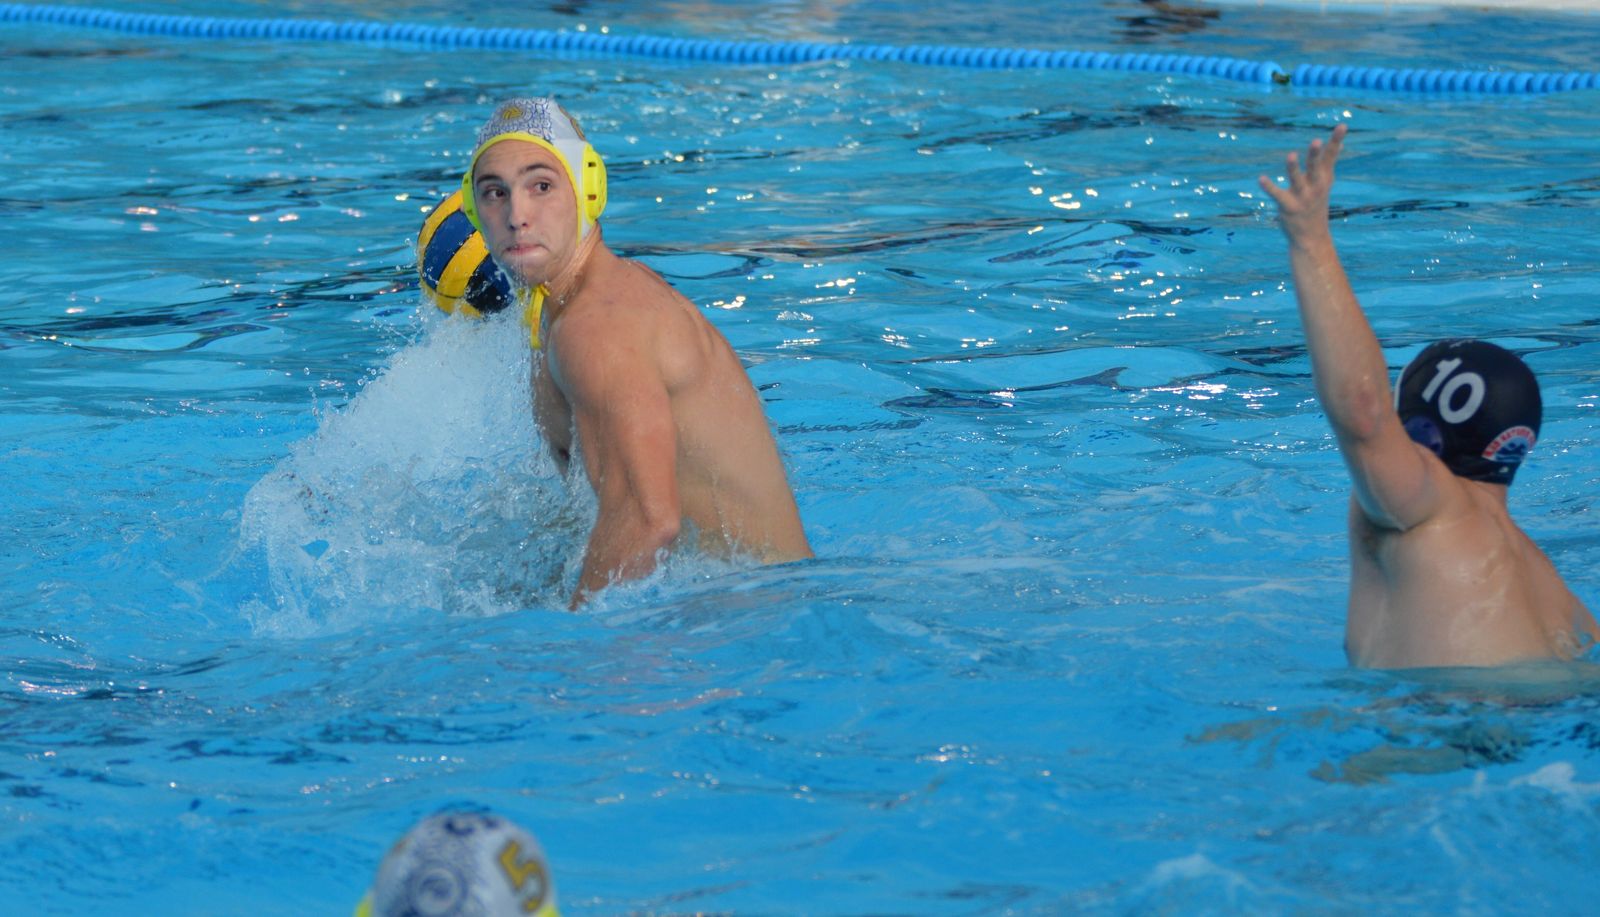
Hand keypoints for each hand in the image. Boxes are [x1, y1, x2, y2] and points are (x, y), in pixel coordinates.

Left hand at [1258, 123, 1346, 245]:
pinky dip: (1269, 187)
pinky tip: (1261, 179)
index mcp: (1324, 178)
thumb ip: (1328, 163)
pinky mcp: (1288, 207)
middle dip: (1315, 155)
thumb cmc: (1316, 205)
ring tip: (1291, 155)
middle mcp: (1315, 186)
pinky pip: (1278, 195)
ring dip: (1294, 168)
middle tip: (1316, 141)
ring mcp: (1302, 197)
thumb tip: (1340, 144)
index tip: (1342, 125)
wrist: (1312, 238)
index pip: (1331, 157)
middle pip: (1316, 167)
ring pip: (1297, 180)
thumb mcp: (1325, 183)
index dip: (1336, 141)